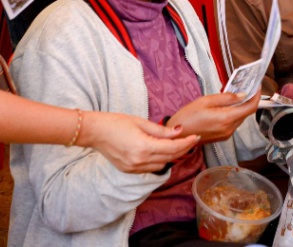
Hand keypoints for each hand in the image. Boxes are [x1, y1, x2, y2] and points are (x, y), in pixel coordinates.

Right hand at [82, 111, 198, 173]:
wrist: (95, 132)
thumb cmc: (117, 122)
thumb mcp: (141, 122)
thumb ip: (161, 130)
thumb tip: (179, 131)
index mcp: (144, 147)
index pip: (173, 148)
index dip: (187, 143)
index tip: (196, 136)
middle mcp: (140, 161)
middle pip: (169, 158)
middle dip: (183, 149)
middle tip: (192, 139)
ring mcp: (134, 168)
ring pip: (161, 165)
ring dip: (172, 156)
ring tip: (180, 145)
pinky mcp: (129, 170)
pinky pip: (151, 168)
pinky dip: (160, 161)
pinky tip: (163, 152)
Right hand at [167, 92, 258, 143]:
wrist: (176, 135)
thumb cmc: (187, 117)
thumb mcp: (206, 100)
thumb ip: (227, 97)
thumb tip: (242, 95)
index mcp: (226, 119)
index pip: (250, 108)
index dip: (256, 96)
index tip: (256, 87)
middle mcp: (229, 129)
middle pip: (246, 113)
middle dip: (247, 100)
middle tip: (243, 88)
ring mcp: (226, 135)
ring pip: (240, 118)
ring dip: (239, 107)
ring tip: (232, 96)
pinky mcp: (222, 137)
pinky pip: (233, 123)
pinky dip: (233, 114)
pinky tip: (225, 107)